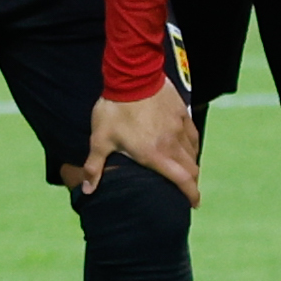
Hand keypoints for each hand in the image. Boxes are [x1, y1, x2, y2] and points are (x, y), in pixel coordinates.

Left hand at [75, 86, 201, 202]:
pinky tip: (187, 147)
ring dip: (191, 165)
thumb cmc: (115, 109)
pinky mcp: (182, 114)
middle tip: (187, 190)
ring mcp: (179, 128)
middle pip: (192, 169)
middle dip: (192, 183)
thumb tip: (87, 190)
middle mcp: (172, 144)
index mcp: (155, 155)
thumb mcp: (100, 139)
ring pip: (193, 153)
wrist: (132, 76)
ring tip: (184, 171)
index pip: (182, 180)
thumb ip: (95, 166)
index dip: (191, 195)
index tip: (194, 203)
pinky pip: (193, 136)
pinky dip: (192, 146)